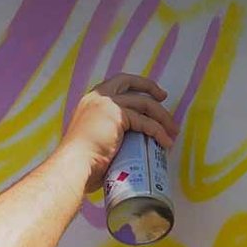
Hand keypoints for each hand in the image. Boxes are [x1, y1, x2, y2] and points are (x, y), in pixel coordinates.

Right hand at [61, 73, 179, 191]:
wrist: (74, 164)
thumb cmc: (81, 160)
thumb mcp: (93, 136)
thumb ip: (108, 129)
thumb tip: (130, 138)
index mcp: (89, 102)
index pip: (115, 84)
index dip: (134, 86)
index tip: (147, 94)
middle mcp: (97, 98)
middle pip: (129, 82)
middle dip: (150, 87)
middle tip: (163, 97)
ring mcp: (107, 104)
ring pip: (144, 103)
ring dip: (162, 117)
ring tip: (172, 131)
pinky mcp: (118, 115)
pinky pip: (146, 122)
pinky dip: (159, 132)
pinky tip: (165, 142)